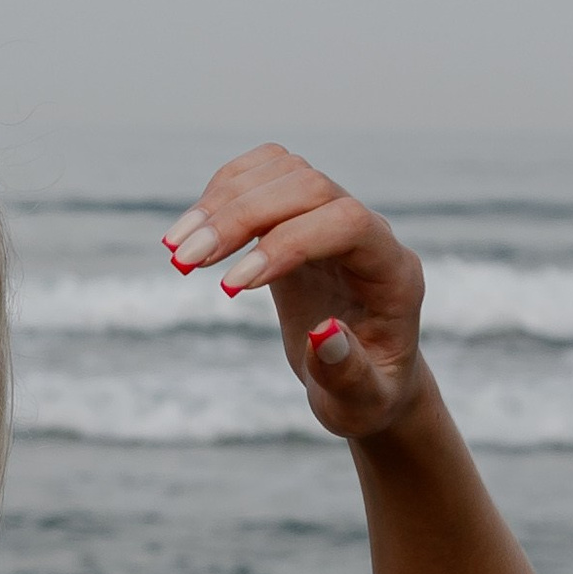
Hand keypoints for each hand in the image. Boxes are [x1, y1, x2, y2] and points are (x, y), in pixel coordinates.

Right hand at [162, 148, 426, 438]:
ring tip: (178, 249)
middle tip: (186, 260)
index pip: (348, 223)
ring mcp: (333, 215)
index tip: (231, 287)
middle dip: (242, 216)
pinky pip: (265, 174)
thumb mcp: (361, 402)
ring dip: (223, 200)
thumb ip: (348, 374)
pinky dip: (222, 192)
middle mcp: (369, 232)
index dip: (287, 243)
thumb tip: (324, 334)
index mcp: (394, 273)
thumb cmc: (366, 395)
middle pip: (308, 186)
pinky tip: (192, 230)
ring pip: (282, 170)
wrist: (363, 378)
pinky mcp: (300, 215)